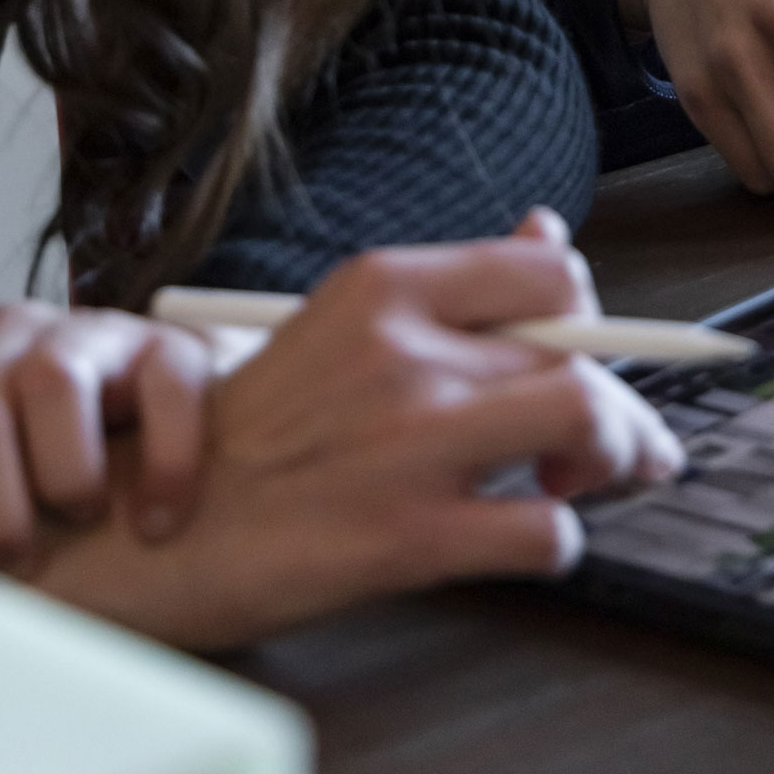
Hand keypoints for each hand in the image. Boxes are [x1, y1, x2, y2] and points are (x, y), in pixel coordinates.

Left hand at [0, 299, 222, 568]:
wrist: (194, 493)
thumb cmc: (62, 523)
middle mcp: (1, 347)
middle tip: (21, 557)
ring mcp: (86, 336)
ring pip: (50, 379)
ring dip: (67, 474)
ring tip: (88, 517)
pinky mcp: (169, 346)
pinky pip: (160, 384)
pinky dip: (162, 466)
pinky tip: (157, 518)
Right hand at [24, 211, 684, 652]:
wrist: (147, 537)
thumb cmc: (249, 441)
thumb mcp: (340, 330)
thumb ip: (450, 291)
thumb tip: (545, 231)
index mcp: (385, 286)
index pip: (549, 267)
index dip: (587, 315)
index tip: (587, 353)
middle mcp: (406, 351)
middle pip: (581, 350)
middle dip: (623, 407)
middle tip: (627, 450)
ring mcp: (411, 443)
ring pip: (587, 417)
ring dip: (613, 456)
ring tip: (584, 484)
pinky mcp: (410, 537)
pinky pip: (545, 532)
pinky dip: (557, 542)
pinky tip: (523, 541)